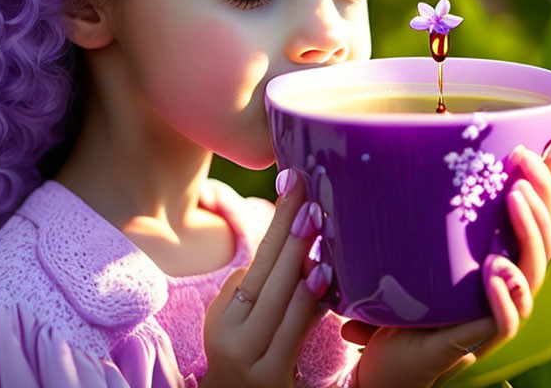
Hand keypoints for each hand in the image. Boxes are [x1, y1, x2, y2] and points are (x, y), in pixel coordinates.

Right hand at [201, 169, 329, 387]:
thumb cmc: (243, 353)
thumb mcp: (237, 318)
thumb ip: (258, 285)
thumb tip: (292, 247)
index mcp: (226, 312)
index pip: (258, 257)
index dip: (277, 219)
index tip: (293, 183)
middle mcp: (234, 332)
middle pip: (269, 273)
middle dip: (293, 232)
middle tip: (312, 198)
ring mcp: (253, 356)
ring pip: (282, 299)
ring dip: (303, 260)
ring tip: (320, 228)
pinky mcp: (273, 375)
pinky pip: (296, 331)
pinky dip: (310, 301)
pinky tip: (324, 278)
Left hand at [340, 141, 550, 387]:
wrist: (382, 356)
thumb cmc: (402, 296)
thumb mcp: (415, 242)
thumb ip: (427, 207)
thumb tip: (424, 143)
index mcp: (500, 254)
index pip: (538, 217)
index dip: (543, 184)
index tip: (528, 149)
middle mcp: (506, 283)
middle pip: (543, 242)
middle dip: (540, 203)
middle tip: (520, 173)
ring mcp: (495, 313)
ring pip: (532, 277)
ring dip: (528, 238)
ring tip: (515, 204)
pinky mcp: (476, 341)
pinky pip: (504, 322)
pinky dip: (505, 298)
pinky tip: (496, 270)